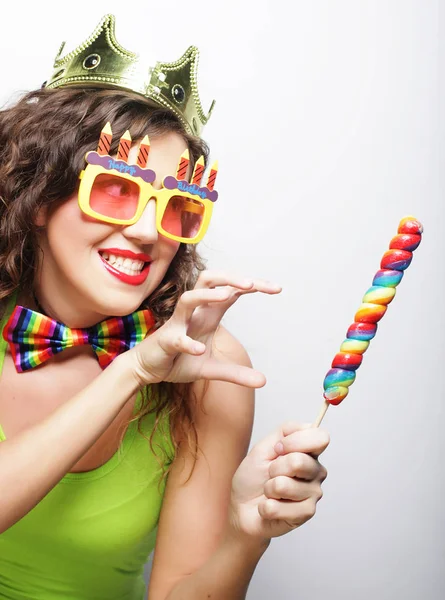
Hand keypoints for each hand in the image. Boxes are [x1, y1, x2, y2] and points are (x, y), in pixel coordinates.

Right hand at [128, 270, 280, 386]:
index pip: (231, 291)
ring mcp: (178, 324)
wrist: (146, 369)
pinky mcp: (165, 340)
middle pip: (209, 281)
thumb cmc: (178, 361)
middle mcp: (194, 313)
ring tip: (228, 296)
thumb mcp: (211, 369)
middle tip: (252, 284)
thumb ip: (236, 373)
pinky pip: (176, 337)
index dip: (252, 286)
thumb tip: (263, 381)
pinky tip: (199, 349)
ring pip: (189, 298)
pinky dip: (187, 342)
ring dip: (208, 296)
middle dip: (230, 277)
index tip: (277, 288)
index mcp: (208, 314)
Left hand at [229, 423, 328, 540]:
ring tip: (270, 492)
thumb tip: (308, 426)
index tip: (278, 448)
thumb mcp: (263, 448)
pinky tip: (269, 507)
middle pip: (299, 461)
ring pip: (285, 485)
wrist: (241, 508)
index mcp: (309, 453)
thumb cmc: (253, 478)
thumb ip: (285, 432)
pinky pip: (278, 506)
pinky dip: (266, 507)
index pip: (321, 438)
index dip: (296, 441)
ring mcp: (313, 494)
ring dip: (269, 488)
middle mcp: (316, 472)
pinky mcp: (306, 514)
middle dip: (274, 468)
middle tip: (270, 474)